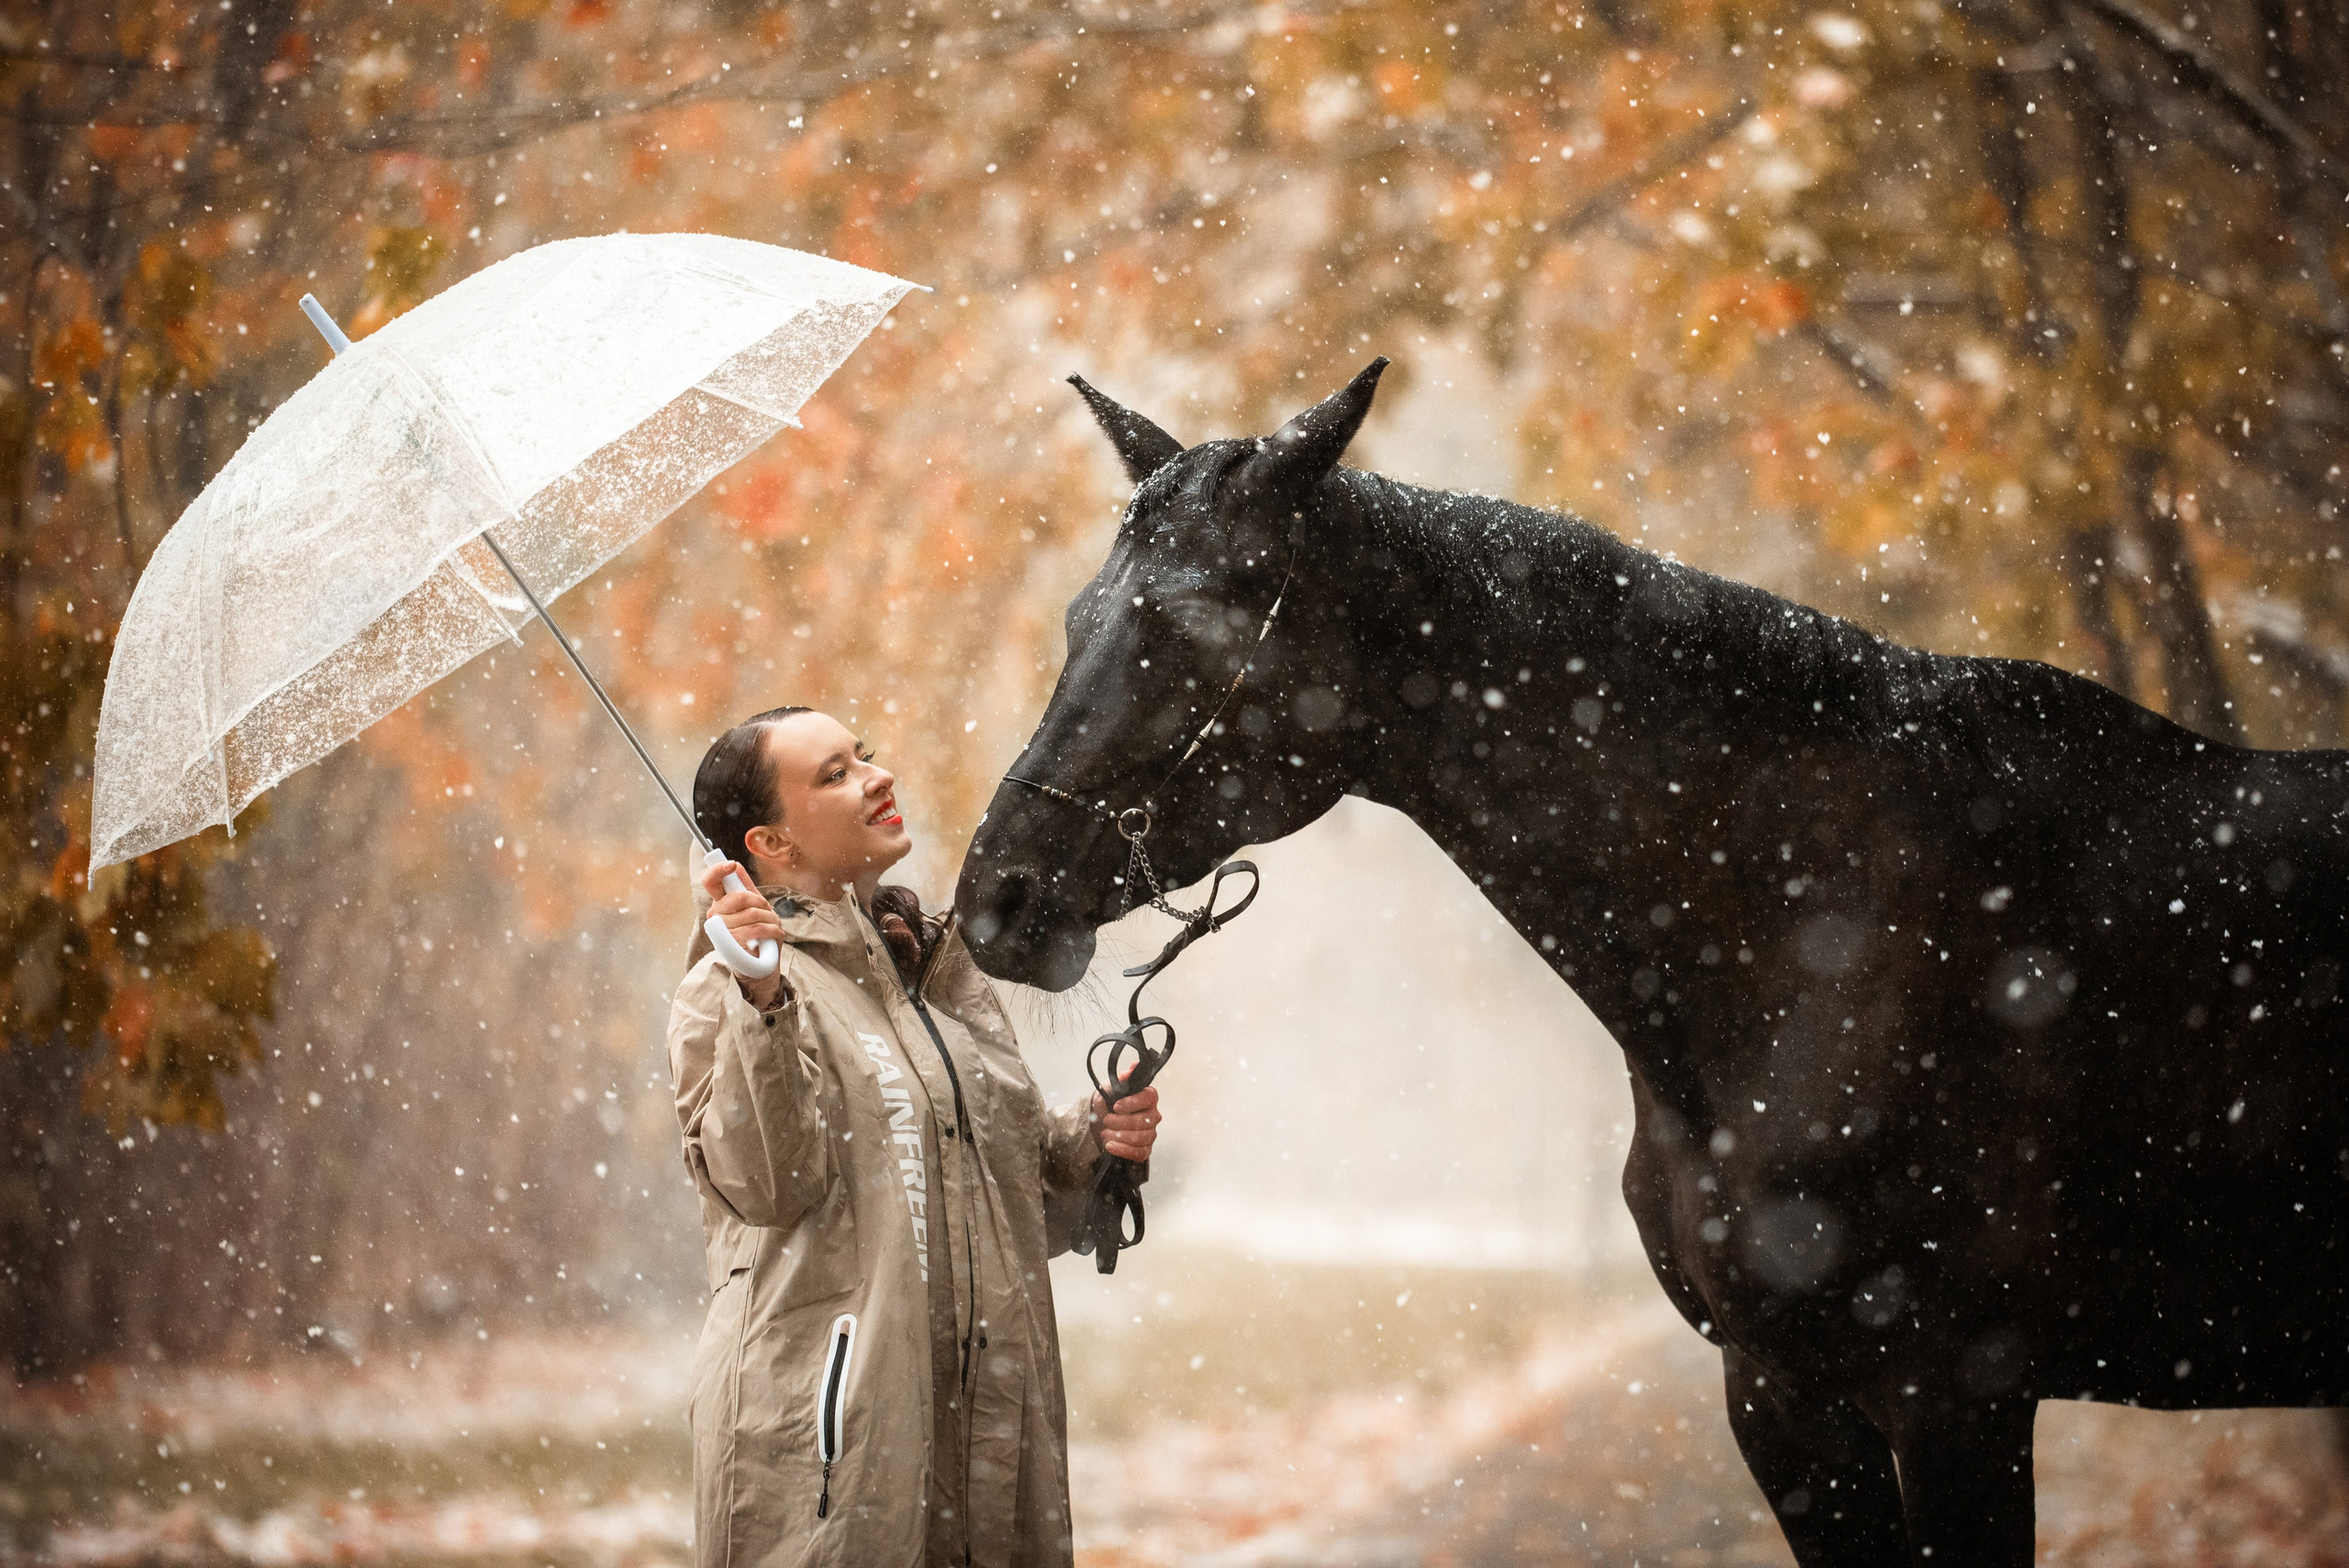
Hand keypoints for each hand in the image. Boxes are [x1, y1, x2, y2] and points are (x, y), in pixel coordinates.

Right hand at [699, 858, 785, 1008]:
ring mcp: (722, 931)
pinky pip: (756, 929)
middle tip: (767, 911)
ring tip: (773, 925)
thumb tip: (736, 866)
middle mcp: (715, 917)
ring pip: (753, 913)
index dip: (718, 871)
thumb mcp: (753, 907)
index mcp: (719, 904)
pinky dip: (772, 930)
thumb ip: (743, 887)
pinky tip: (775, 933)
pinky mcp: (732, 945)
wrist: (760, 965)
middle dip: (761, 902)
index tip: (732, 864)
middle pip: (739, 896)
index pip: (710, 883)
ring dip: (771, 918)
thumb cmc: (756, 934)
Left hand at [1091, 1081, 1160, 1163]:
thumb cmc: (1108, 1102)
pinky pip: (1139, 1153)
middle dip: (1120, 1122)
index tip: (1116, 1106)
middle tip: (1106, 1120)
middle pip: (1144, 1121)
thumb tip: (1133, 1067)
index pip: (1149, 1098)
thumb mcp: (1111, 1087)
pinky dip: (1122, 1150)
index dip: (1132, 1103)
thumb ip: (1122, 1077)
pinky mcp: (1145, 1149)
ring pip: (1141, 1138)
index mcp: (1148, 1097)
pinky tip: (1110, 1145)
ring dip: (1119, 1136)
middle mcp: (1153, 1115)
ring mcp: (1150, 1133)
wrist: (1099, 1122)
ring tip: (1105, 1132)